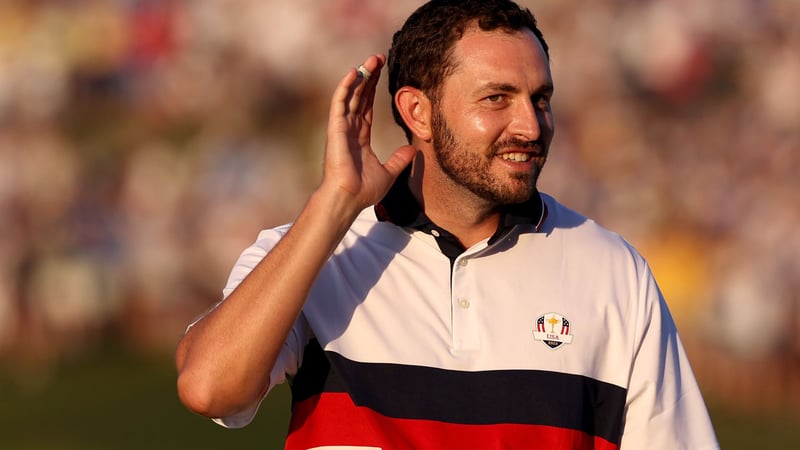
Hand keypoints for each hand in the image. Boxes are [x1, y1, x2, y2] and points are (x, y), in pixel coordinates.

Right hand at [322, 54, 415, 210]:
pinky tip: (354, 73)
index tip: (382, 72)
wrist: (349, 198)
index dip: (373, 89)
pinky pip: (340, 104)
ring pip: (350, 95)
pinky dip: (345, 88)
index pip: (367, 106)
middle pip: (359, 96)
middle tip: (378, 58)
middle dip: (369, 76)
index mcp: (360, 137)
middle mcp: (350, 129)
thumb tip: (413, 151)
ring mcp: (341, 128)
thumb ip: (399, 160)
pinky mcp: (336, 129)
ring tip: (371, 60)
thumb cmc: (363, 190)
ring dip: (360, 76)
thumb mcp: (389, 172)